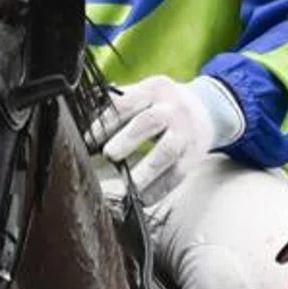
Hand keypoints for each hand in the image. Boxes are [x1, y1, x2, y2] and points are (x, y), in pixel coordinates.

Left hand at [88, 75, 244, 204]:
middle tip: (108, 155)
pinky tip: (143, 199)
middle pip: (149, 122)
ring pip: (166, 152)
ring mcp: (185, 133)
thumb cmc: (162, 104)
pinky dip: (160, 189)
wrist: (206, 110)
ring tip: (128, 186)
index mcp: (154, 89)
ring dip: (146, 171)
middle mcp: (172, 109)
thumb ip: (118, 104)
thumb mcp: (145, 93)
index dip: (106, 122)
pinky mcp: (193, 156)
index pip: (126, 104)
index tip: (88, 140)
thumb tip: (81, 122)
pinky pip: (177, 175)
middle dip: (127, 139)